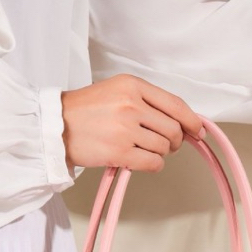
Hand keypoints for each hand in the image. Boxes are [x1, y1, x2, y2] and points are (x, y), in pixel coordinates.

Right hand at [60, 74, 205, 174]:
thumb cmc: (86, 111)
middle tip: (162, 144)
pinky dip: (152, 165)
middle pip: (174, 129)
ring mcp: (125, 129)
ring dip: (159, 153)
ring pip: (164, 148)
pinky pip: (154, 163)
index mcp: (132, 86)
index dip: (192, 121)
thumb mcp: (117, 92)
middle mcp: (131, 105)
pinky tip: (140, 161)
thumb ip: (148, 103)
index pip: (176, 105)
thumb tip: (184, 123)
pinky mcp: (119, 152)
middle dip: (173, 141)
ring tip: (140, 148)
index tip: (198, 131)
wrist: (54, 125)